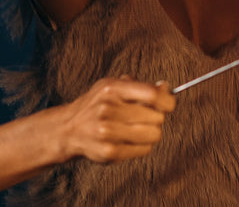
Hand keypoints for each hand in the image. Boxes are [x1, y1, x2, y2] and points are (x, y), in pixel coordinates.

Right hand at [53, 76, 176, 163]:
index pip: (152, 95)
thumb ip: (140, 87)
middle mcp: (107, 109)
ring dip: (153, 133)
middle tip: (148, 118)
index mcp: (112, 88)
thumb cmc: (98, 104)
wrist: (69, 129)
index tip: (169, 105)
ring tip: (141, 130)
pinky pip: (144, 150)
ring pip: (154, 134)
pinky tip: (131, 140)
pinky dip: (144, 146)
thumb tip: (165, 87)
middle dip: (158, 118)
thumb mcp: (114, 87)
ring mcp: (107, 132)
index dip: (167, 101)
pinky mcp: (108, 152)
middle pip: (156, 116)